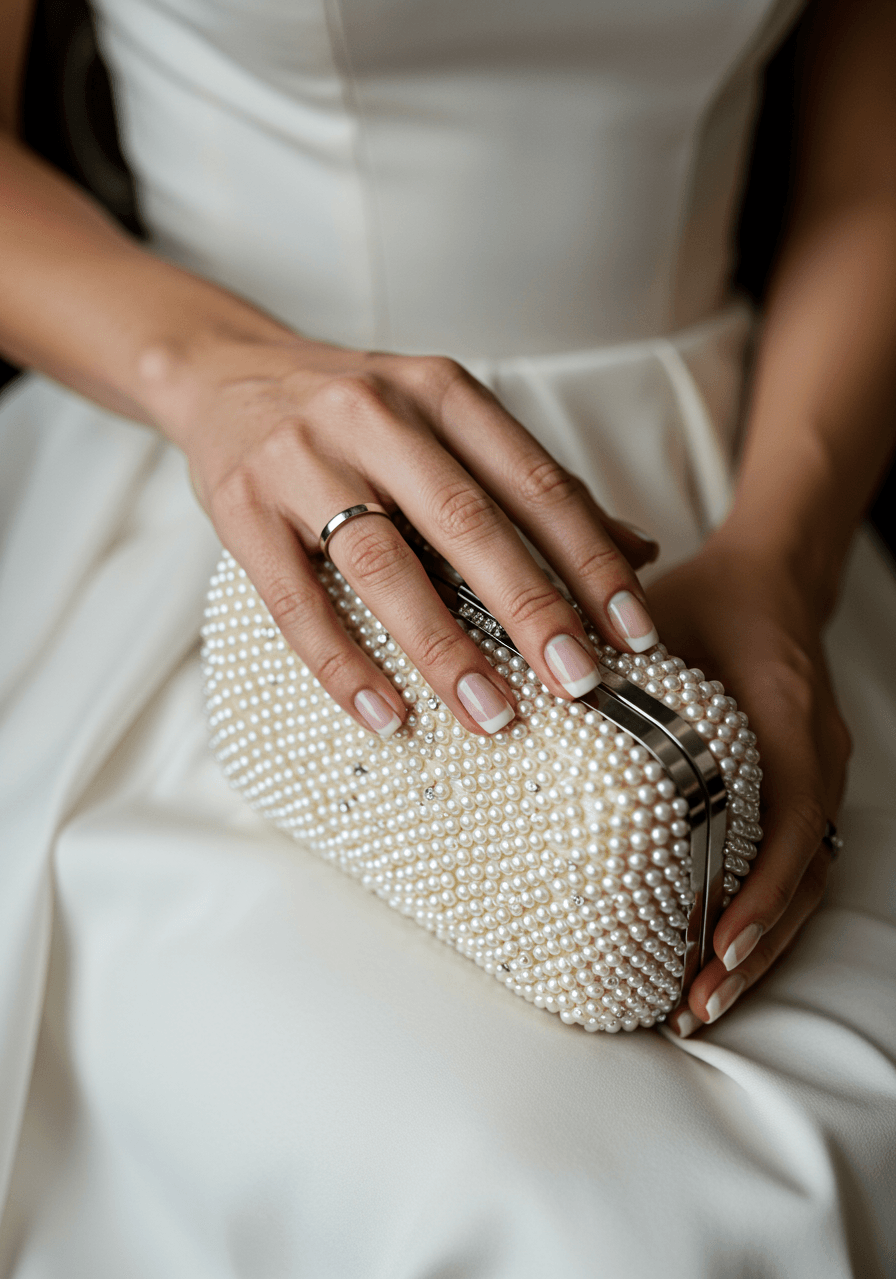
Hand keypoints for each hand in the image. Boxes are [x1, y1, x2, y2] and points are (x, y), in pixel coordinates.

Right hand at [146, 329, 658, 735]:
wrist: (224, 373)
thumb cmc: (356, 414)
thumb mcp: (446, 422)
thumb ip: (531, 484)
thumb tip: (638, 551)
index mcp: (442, 393)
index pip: (534, 482)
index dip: (590, 559)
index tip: (633, 630)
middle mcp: (376, 416)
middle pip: (468, 523)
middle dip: (533, 609)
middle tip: (580, 682)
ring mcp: (302, 460)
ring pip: (386, 564)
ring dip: (444, 647)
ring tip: (493, 713)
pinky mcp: (242, 509)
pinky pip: (296, 602)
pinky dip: (344, 665)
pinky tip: (387, 715)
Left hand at [645, 534, 851, 1033]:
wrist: (773, 577)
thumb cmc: (709, 597)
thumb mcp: (660, 618)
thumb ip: (615, 660)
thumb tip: (533, 700)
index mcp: (787, 717)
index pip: (792, 822)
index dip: (758, 890)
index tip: (715, 943)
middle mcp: (816, 758)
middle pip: (803, 876)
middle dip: (752, 949)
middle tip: (693, 1004)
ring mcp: (814, 778)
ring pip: (802, 882)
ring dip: (757, 947)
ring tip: (697, 1003)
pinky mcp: (798, 790)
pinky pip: (792, 864)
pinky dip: (758, 914)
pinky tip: (711, 950)